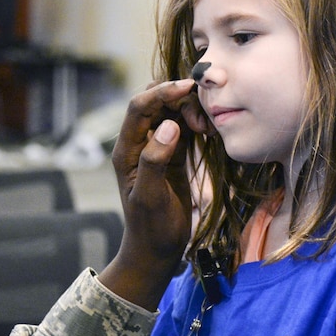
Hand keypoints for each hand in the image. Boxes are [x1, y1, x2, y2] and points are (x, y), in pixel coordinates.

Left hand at [99, 79, 203, 309]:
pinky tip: (210, 132)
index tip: (188, 86)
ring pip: (171, 111)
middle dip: (178, 97)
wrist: (156, 249)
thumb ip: (155, 161)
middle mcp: (138, 142)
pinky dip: (197, 122)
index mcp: (126, 149)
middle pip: (154, 102)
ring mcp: (156, 146)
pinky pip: (184, 125)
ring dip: (190, 110)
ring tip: (208, 129)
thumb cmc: (150, 227)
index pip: (138, 108)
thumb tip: (168, 125)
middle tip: (202, 117)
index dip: (161, 92)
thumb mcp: (150, 197)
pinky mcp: (173, 153)